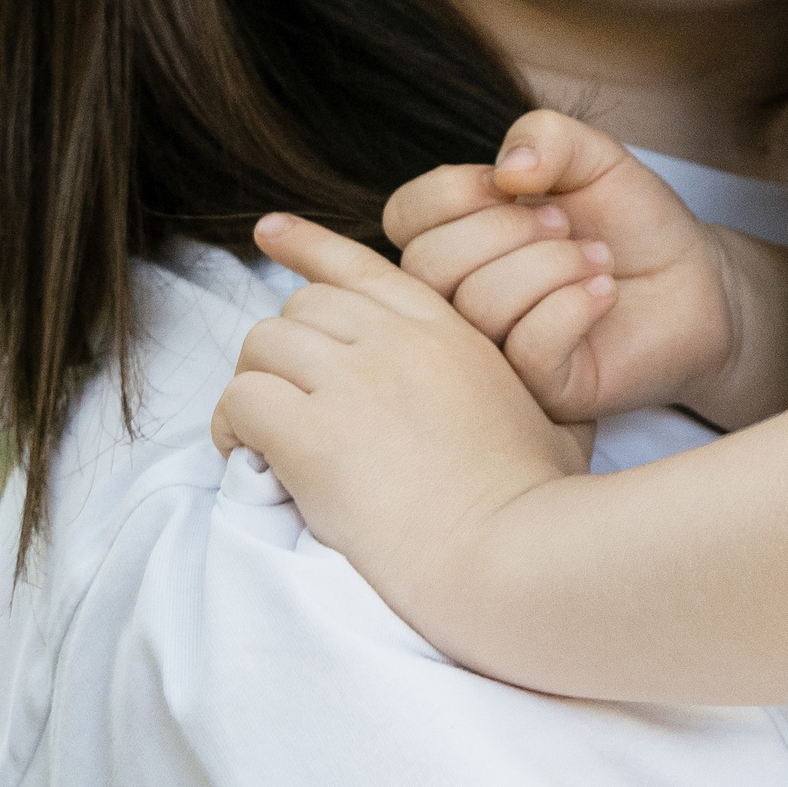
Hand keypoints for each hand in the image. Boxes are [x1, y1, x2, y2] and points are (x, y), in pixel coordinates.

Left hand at [211, 215, 584, 610]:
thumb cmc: (539, 503)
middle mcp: (398, 342)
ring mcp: (355, 383)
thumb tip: (546, 376)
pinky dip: (233, 427)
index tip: (271, 232)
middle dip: (284, 349)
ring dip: (253, 387)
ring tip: (258, 435)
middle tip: (285, 402)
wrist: (512, 555)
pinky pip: (244, 400)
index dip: (308, 245)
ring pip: (263, 344)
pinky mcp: (315, 435)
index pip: (362, 265)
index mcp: (449, 331)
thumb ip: (534, 386)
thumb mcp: (554, 418)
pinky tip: (250, 458)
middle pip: (302, 305)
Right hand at [386, 109, 777, 426]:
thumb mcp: (594, 156)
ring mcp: (496, 351)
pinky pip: (527, 349)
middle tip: (566, 223)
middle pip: (427, 264)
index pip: (405, 214)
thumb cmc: (632, 222)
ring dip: (553, 265)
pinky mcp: (542, 389)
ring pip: (479, 306)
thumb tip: (508, 168)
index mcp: (458, 238)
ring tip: (597, 259)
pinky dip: (574, 306)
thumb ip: (546, 135)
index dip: (456, 191)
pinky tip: (604, 292)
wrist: (694, 283)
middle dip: (507, 229)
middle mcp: (462, 298)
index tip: (517, 183)